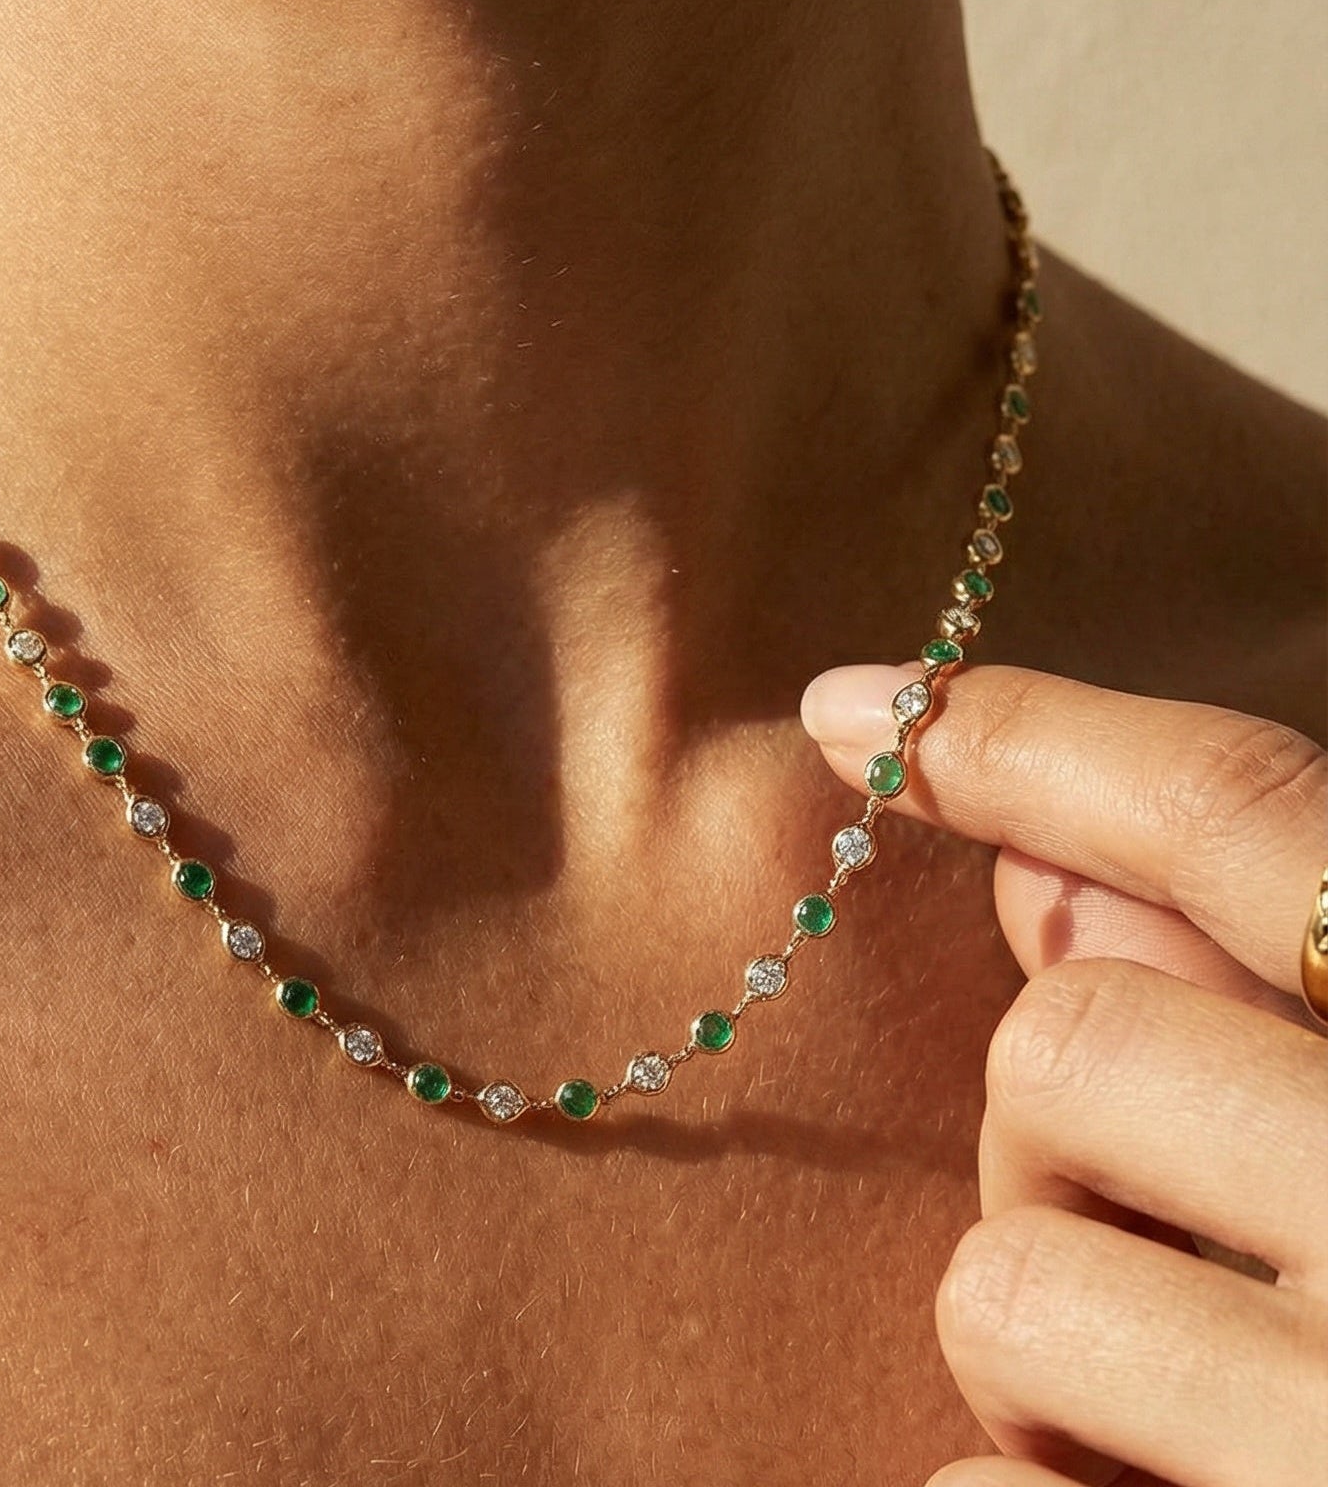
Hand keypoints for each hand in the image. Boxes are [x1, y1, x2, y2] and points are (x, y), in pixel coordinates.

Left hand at [801, 662, 1327, 1486]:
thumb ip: (1263, 990)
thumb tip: (1040, 862)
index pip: (1248, 818)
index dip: (1033, 742)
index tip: (849, 712)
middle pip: (1064, 1052)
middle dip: (1068, 1132)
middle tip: (1180, 1226)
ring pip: (1003, 1282)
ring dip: (1052, 1332)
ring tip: (1194, 1400)